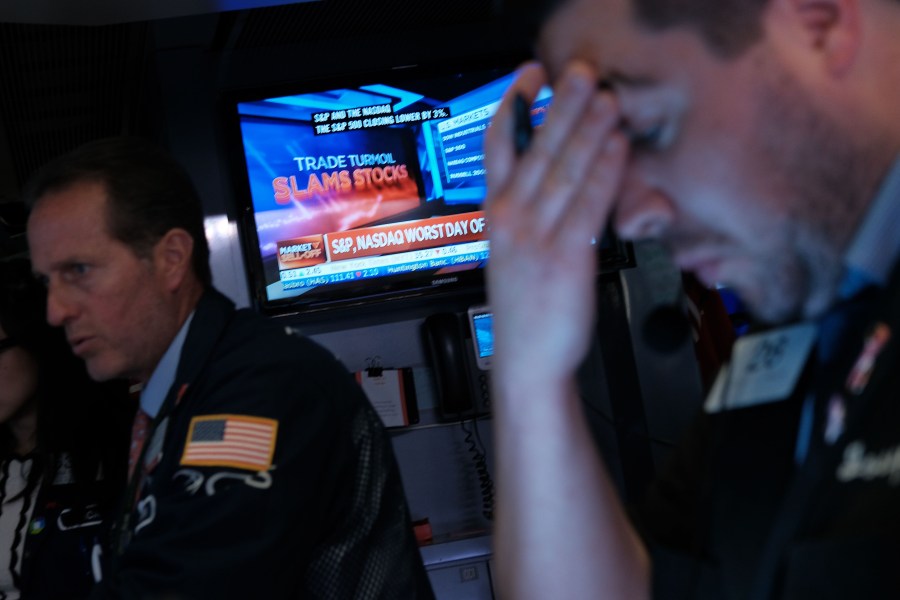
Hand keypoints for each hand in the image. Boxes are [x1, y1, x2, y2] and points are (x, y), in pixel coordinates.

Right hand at [483, 60, 627, 390]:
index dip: (512, 107)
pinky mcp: (567, 256)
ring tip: (607, 99)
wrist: (528, 360)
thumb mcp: (513, 254)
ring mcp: (537, 237)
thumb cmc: (525, 311)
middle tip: (581, 73)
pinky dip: (605, 171)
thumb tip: (558, 176)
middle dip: (561, 106)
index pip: (497, 149)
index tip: (531, 76)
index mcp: (496, 217)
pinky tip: (617, 148)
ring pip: (564, 171)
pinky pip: (589, 204)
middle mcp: (512, 221)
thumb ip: (528, 214)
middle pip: (536, 151)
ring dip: (588, 130)